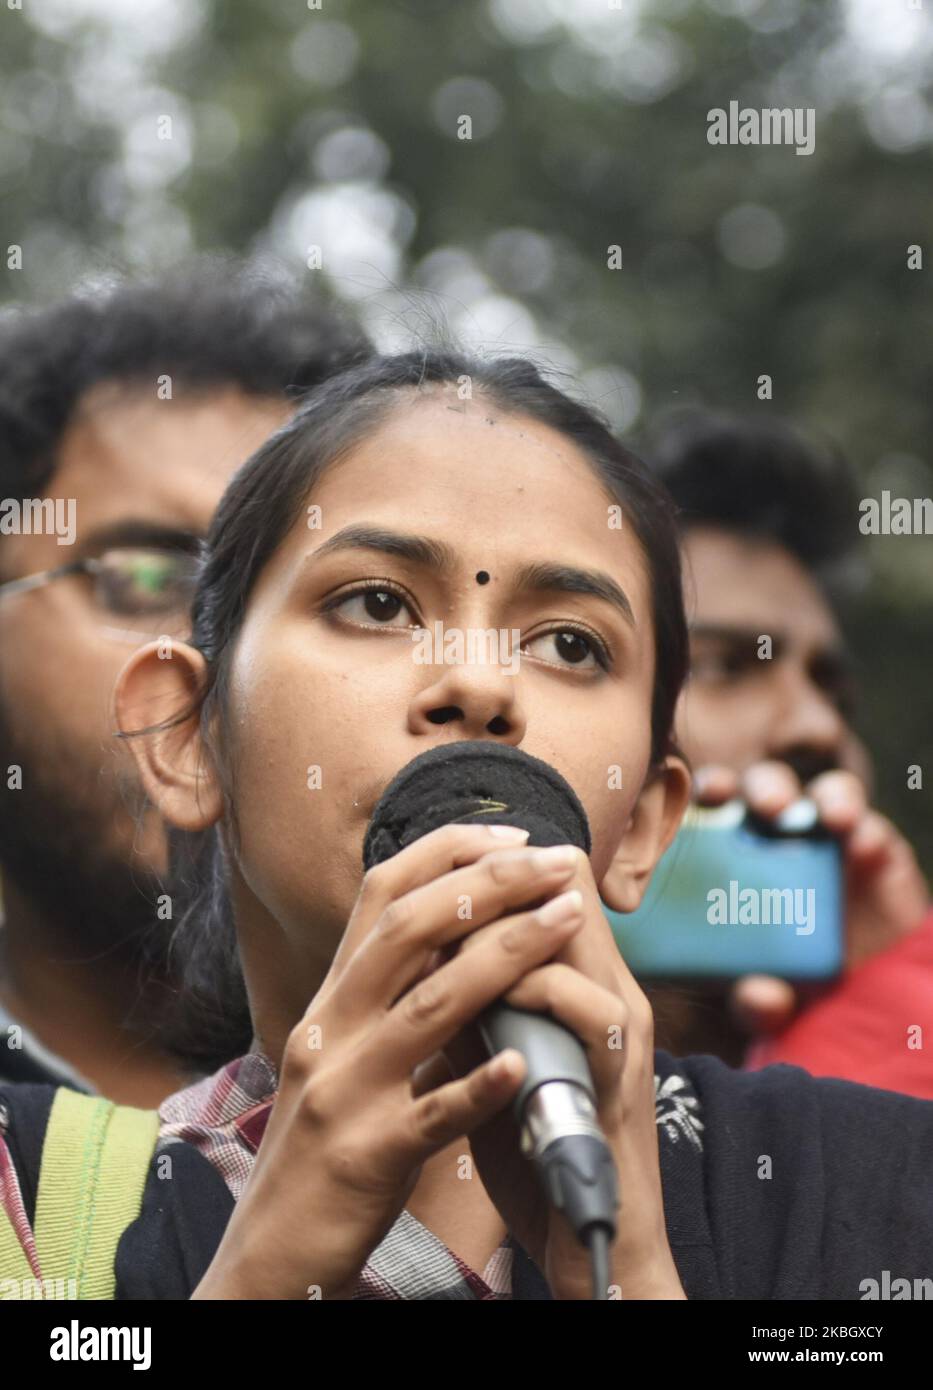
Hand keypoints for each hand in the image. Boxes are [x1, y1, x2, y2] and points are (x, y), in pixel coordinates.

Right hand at [191, 822, 599, 1299]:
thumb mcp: (346, 1054)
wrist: (272, 1248)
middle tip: (558, 861)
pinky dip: (479, 1083)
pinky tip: (523, 1063)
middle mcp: (330, 1029)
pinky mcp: (369, 1155)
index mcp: (332, 1000)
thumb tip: (464, 933)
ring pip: (431, 1004)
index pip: (383, 893)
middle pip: (409, 929)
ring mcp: (346, 1090)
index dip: (448, 851)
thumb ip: (392, 997)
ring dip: (507, 953)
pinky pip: (431, 1113)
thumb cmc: (325, 1145)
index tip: (514, 835)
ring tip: (568, 919)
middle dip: (490, 883)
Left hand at [435, 845, 685, 1300]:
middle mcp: (608, 985)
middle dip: (491, 883)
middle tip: (434, 901)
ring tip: (449, 952)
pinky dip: (536, 995)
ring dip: (501, 934)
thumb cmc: (533, 1145)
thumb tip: (413, 963)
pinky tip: (490, 1010)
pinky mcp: (622, 1075)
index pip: (546, 876)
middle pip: (562, 881)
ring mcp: (619, 1026)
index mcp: (578, 976)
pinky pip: (587, 1009)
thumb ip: (465, 1007)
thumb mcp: (489, 1058)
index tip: (432, 881)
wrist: (592, 1241)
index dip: (488, 866)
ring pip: (572, 931)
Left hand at [693, 761, 929, 1036]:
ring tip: (812, 816)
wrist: (863, 999)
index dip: (701, 796)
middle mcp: (776, 838)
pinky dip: (862, 828)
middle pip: (759, 791)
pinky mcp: (872, 849)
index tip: (699, 798)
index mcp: (730, 860)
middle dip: (755, 788)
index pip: (706, 814)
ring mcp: (826, 840)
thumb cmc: (793, 987)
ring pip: (815, 795)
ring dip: (818, 797)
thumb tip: (760, 997)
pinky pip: (868, 826)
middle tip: (755, 805)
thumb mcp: (769, 1006)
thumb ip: (757, 1005)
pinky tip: (859, 845)